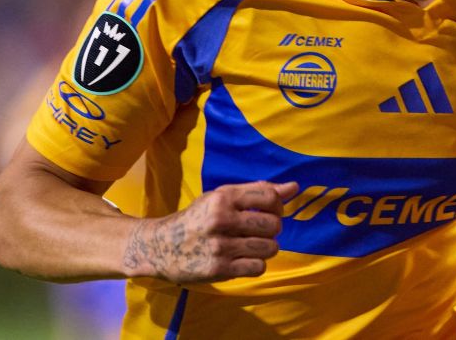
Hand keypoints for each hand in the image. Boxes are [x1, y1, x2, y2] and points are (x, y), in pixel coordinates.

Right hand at [121, 181, 296, 283]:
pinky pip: (257, 267)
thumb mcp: (222, 197)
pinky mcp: (217, 269)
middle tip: (259, 231)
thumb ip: (258, 191)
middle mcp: (221, 220)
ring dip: (266, 248)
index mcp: (222, 197)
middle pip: (273, 224)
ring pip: (269, 248)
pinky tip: (244, 260)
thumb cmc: (198, 218)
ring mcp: (219, 246)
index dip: (278, 205)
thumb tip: (294, 187)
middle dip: (272, 229)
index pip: (270, 197)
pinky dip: (256, 265)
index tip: (270, 211)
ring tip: (253, 246)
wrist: (160, 246)